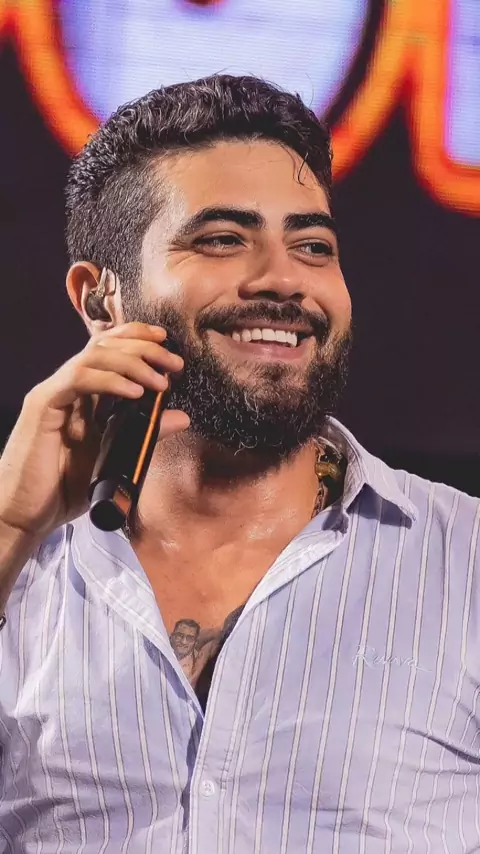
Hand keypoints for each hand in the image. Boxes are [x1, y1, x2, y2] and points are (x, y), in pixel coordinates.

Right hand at [0, 323, 189, 539]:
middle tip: (173, 364)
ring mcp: (54, 394)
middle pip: (105, 346)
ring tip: (160, 381)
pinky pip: (77, 380)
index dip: (138, 338)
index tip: (168, 343)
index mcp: (84, 394)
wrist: (27, 514)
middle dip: (144, 348)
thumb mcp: (117, 455)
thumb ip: (147, 433)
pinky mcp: (43, 406)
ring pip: (93, 357)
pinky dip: (109, 381)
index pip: (110, 350)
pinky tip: (134, 393)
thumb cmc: (65, 487)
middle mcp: (68, 387)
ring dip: (132, 363)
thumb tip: (181, 417)